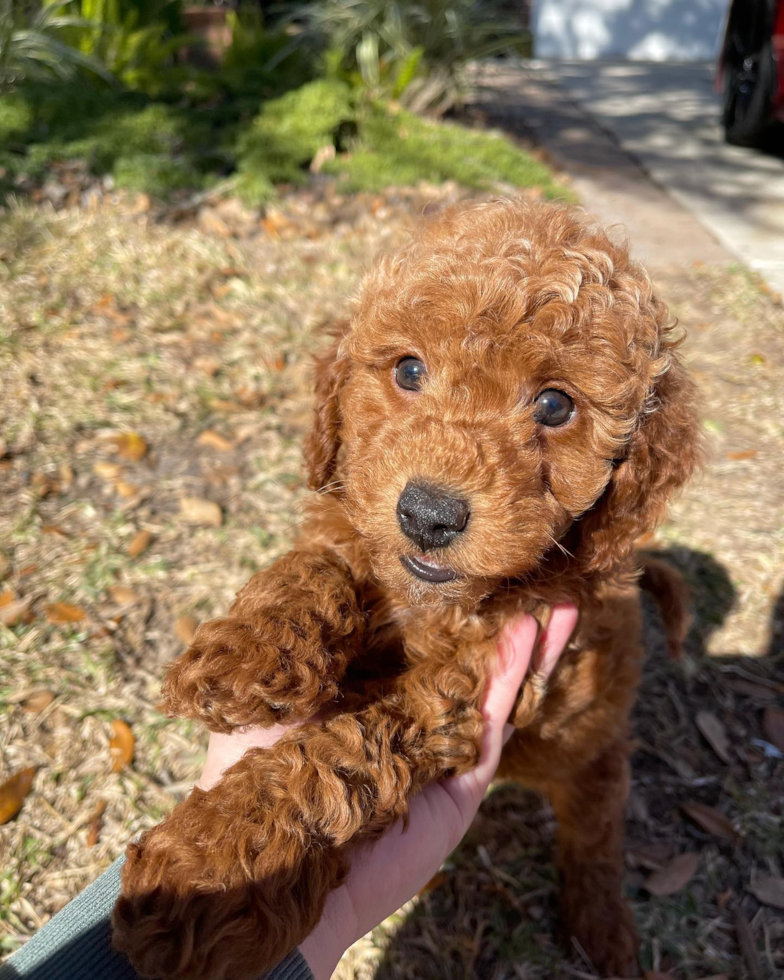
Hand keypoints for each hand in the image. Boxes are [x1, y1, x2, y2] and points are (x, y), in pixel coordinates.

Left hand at [198, 605, 578, 979]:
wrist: (271, 867)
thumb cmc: (254, 775)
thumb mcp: (270, 693)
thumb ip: (301, 647)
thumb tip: (314, 586)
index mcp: (369, 696)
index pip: (418, 644)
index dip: (445, 607)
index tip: (467, 566)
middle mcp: (410, 719)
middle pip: (467, 664)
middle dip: (501, 623)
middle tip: (535, 580)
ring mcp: (439, 751)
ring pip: (492, 689)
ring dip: (527, 646)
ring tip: (561, 603)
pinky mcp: (460, 785)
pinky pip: (491, 724)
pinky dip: (512, 679)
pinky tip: (531, 637)